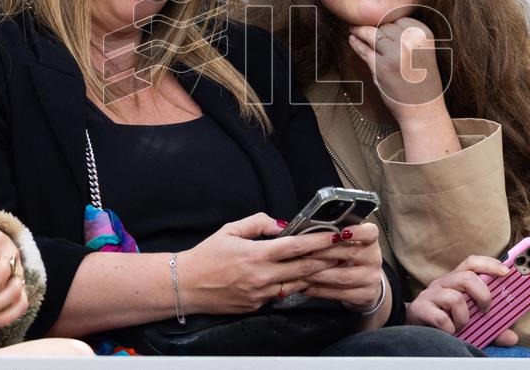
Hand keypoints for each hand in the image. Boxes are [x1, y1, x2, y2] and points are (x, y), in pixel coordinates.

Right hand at [180, 212, 340, 313]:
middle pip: (304, 268)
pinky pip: (282, 294)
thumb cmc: (205, 257)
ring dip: (315, 274)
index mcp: (256, 255)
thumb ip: (258, 223)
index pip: (296, 247)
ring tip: (331, 264)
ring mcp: (260, 294)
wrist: (186, 286)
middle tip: (343, 251)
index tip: (334, 235)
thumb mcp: (230, 230)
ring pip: (297, 283)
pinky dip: (294, 284)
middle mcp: (261, 277)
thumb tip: (281, 225)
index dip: (318, 240)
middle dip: (326, 258)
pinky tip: (304, 278)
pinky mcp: (257, 306)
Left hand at [299, 223, 384, 313]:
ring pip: (343, 277)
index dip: (357, 232)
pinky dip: (320, 290)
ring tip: (301, 271)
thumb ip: (334, 236)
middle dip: (325, 252)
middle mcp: (374, 259)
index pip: (370, 233)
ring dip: (319, 274)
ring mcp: (370, 278)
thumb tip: (310, 232)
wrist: (366, 281)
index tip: (341, 233)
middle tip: (304, 252)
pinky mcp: (364, 295)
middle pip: (351, 253)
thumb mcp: (348, 242)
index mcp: (370, 241)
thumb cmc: (351, 256)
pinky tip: (307, 286)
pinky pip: (339, 293)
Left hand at [347, 18, 445, 120]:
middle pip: (385, 25)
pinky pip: (363, 50)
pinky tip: (352, 40)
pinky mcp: (380, 67)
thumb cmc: (422, 81)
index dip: (388, 23)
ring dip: (359, 31)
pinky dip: (355, 43)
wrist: (423, 109)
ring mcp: (394, 54)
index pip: (400, 19)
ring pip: (371, 34)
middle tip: (363, 27)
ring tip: (352, 29)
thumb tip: (382, 23)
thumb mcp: (423, 52)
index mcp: (424, 35)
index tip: (380, 25)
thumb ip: (408, 37)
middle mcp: (410, 41)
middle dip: (375, 28)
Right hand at [406, 255, 517, 345]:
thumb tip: (512, 336)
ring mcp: (430, 295)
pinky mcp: (420, 309)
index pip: (472, 263)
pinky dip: (451, 329)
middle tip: (485, 310)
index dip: (490, 264)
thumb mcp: (471, 322)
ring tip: (461, 325)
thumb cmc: (446, 320)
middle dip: (482, 294)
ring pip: (455, 298)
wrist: (415, 330)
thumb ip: (492, 328)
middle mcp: (443, 283)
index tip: (506, 272)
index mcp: (456, 281)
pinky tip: (449, 332)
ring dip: (464, 317)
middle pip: (466, 277)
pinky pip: (442, 318)